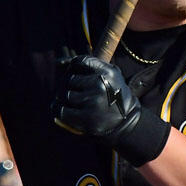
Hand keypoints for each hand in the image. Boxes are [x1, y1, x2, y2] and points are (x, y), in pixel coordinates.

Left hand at [52, 54, 169, 166]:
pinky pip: (61, 110)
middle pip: (70, 79)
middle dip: (68, 85)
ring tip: (68, 101)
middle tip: (72, 90)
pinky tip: (60, 108)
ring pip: (65, 94)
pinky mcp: (85, 118)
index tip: (73, 72)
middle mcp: (100, 85)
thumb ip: (95, 68)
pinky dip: (58, 109)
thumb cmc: (115, 97)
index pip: (80, 62)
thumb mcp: (113, 77)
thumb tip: (69, 63)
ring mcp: (92, 102)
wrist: (127, 123)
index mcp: (107, 72)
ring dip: (63, 98)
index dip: (72, 66)